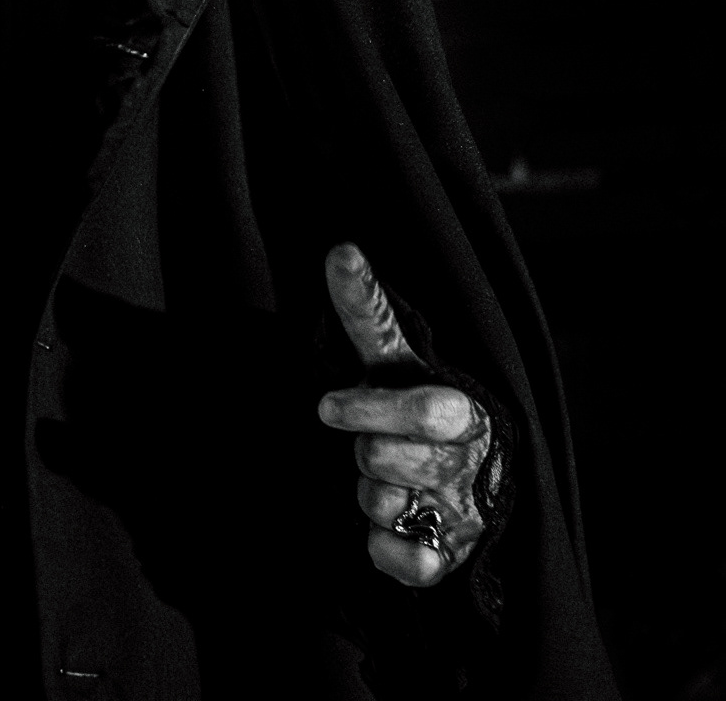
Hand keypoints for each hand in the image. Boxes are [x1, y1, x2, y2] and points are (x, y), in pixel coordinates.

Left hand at [317, 243, 490, 586]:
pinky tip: (400, 526)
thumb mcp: (398, 365)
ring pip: (381, 500)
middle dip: (363, 447)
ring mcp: (463, 506)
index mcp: (454, 396)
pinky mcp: (454, 557)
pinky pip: (399, 557)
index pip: (411, 374)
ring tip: (391, 482)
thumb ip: (369, 314)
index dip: (367, 370)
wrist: (474, 500)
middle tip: (364, 442)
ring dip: (371, 494)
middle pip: (381, 451)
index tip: (332, 347)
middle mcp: (465, 448)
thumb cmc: (420, 420)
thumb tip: (341, 249)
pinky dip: (386, 547)